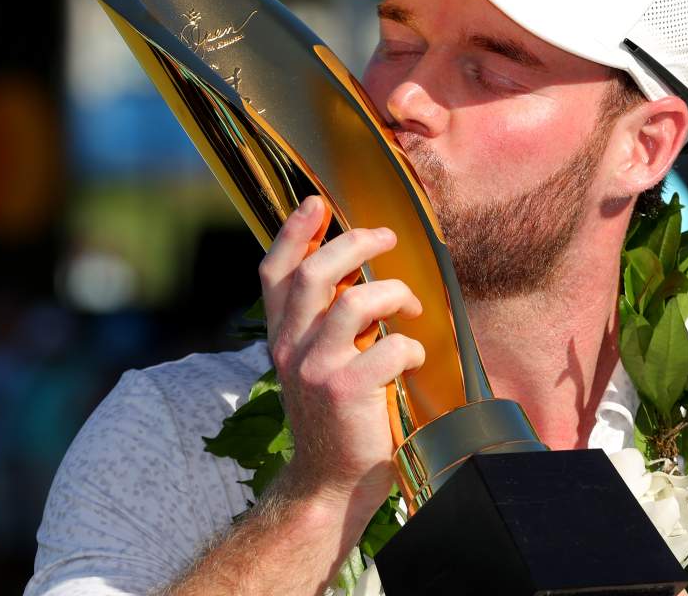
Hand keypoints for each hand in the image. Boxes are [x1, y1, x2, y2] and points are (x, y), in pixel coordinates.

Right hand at [258, 196, 424, 510]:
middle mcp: (290, 349)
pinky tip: (413, 359)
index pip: (274, 273)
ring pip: (355, 302)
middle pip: (314, 274)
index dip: (292, 233)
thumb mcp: (316, 366)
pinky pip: (389, 347)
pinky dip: (410, 346)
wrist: (330, 483)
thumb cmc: (336, 418)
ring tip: (409, 304)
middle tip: (386, 238)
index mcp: (282, 339)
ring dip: (393, 293)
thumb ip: (324, 326)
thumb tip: (355, 277)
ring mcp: (315, 370)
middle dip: (355, 244)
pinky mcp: (346, 391)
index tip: (317, 203)